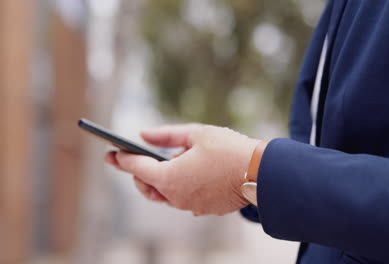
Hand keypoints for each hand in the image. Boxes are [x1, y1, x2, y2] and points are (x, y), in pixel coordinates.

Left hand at [104, 124, 259, 215]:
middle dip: (138, 172)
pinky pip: (183, 199)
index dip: (121, 158)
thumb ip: (165, 135)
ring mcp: (190, 206)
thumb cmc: (229, 149)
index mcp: (170, 177)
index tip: (110, 153)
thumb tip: (142, 135)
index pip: (137, 167)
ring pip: (164, 195)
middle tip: (133, 158)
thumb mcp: (196, 134)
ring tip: (162, 164)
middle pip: (147, 186)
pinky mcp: (203, 209)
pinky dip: (178, 187)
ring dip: (159, 180)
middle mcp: (176, 196)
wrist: (260, 172)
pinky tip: (186, 174)